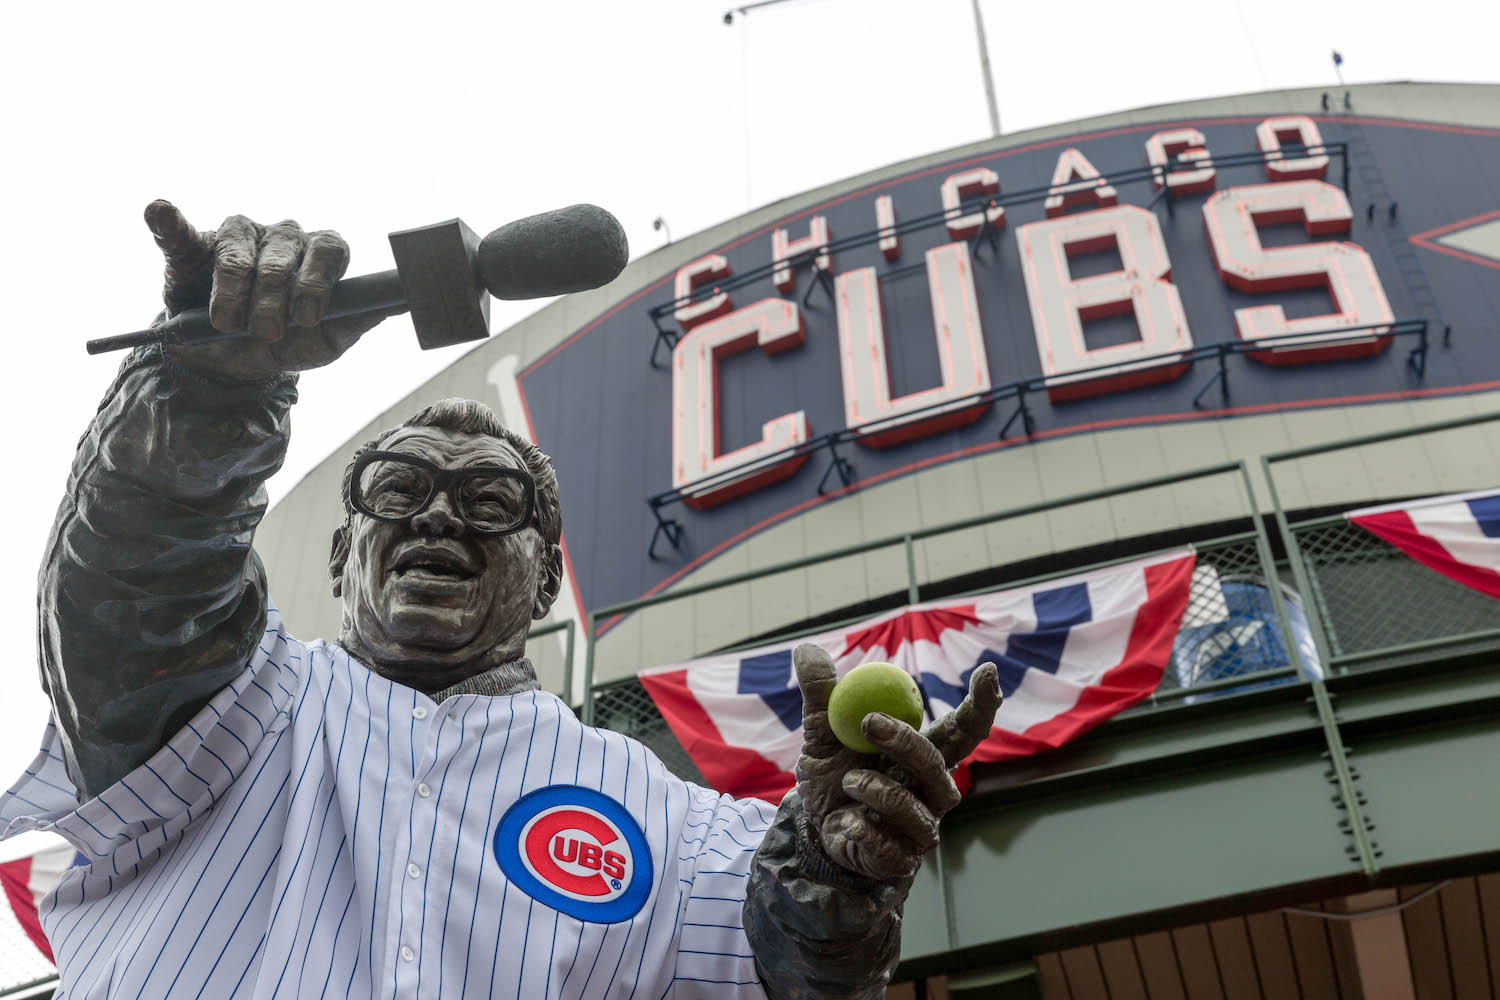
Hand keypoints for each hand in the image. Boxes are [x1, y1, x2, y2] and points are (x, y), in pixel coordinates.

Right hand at [144, 200, 390, 381]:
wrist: (237, 364)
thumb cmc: (290, 343)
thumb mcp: (329, 340)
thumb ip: (360, 318)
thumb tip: (401, 303)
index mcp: (319, 255)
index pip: (329, 249)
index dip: (317, 282)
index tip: (307, 316)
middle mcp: (283, 238)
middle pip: (284, 256)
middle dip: (274, 299)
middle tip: (265, 331)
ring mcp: (239, 237)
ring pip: (238, 253)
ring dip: (233, 292)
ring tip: (228, 322)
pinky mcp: (193, 245)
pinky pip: (180, 231)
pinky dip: (168, 222)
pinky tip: (159, 212)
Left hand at [792, 644, 1000, 880]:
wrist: (814, 831)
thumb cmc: (833, 776)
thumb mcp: (822, 732)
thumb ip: (821, 694)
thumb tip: (805, 648)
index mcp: (925, 754)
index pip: (965, 729)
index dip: (983, 703)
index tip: (987, 671)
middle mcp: (932, 790)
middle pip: (939, 763)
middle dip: (907, 741)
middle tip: (870, 721)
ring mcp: (921, 828)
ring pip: (912, 804)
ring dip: (874, 787)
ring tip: (847, 782)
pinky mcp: (901, 859)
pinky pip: (885, 841)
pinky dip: (858, 826)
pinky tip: (845, 822)